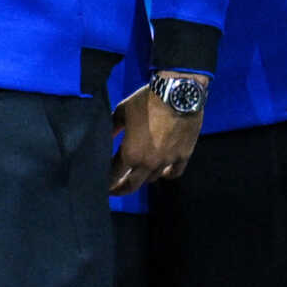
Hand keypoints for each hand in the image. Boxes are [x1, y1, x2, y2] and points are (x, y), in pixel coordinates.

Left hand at [109, 75, 202, 194]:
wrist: (177, 95)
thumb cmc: (146, 102)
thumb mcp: (123, 111)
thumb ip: (112, 127)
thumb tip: (105, 137)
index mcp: (130, 153)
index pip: (114, 174)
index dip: (107, 181)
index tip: (103, 186)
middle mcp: (148, 163)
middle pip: (133, 184)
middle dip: (121, 189)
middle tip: (115, 191)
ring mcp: (167, 162)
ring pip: (153, 178)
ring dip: (143, 178)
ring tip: (136, 175)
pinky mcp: (183, 156)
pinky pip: (174, 173)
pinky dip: (167, 174)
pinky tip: (163, 173)